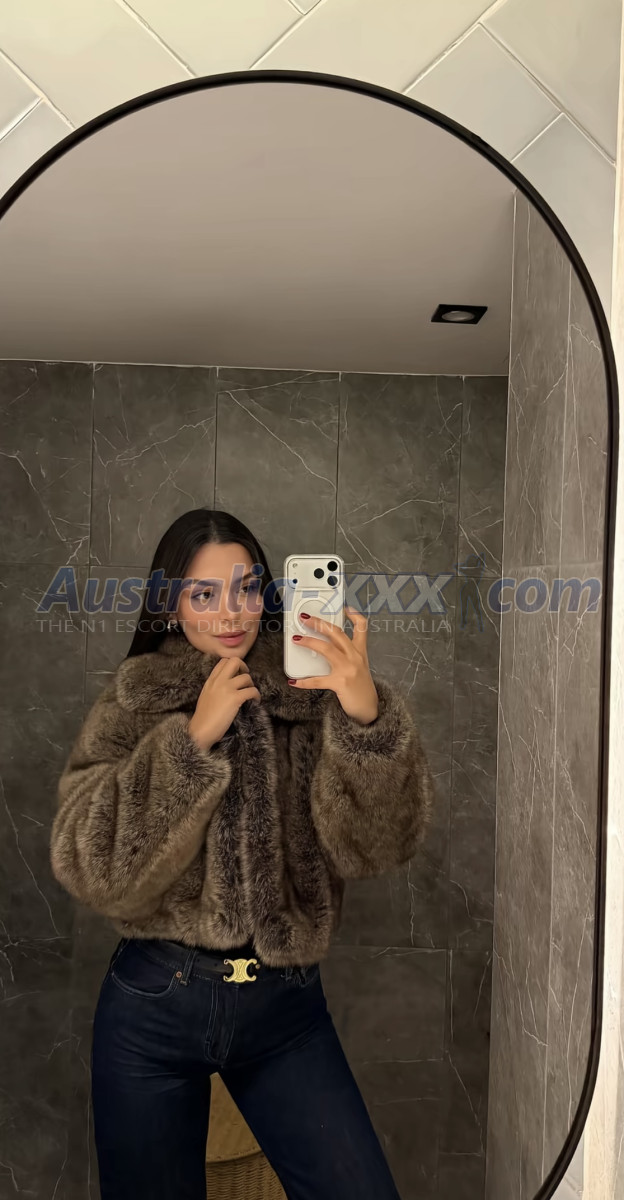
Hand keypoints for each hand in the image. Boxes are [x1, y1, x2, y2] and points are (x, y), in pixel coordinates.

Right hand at [188, 656, 259, 748]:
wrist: (200, 730)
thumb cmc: (203, 718)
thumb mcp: (206, 696)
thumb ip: (215, 687)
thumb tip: (228, 685)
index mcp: (210, 680)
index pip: (223, 661)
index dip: (234, 665)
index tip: (237, 674)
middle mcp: (218, 681)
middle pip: (235, 661)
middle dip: (244, 667)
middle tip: (246, 680)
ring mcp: (227, 689)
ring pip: (246, 677)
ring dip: (251, 685)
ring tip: (250, 694)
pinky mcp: (235, 699)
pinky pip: (252, 691)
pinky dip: (256, 696)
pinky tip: (255, 701)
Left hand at [288, 605, 378, 724]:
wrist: (370, 710)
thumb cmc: (362, 688)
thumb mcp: (360, 667)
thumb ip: (347, 655)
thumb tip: (324, 646)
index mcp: (360, 652)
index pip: (362, 627)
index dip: (354, 615)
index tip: (344, 608)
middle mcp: (355, 657)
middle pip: (337, 633)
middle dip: (319, 623)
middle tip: (305, 618)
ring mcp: (348, 669)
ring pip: (327, 649)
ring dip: (309, 642)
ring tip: (297, 639)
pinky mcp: (340, 683)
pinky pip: (318, 680)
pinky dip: (304, 681)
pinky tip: (294, 681)